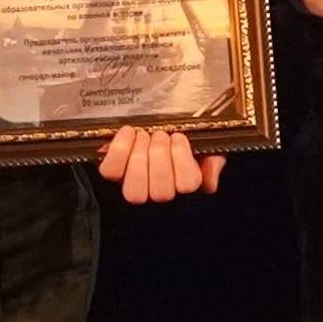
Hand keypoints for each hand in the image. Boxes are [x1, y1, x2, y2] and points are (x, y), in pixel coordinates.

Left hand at [96, 124, 226, 203]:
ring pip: (135, 191)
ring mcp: (135, 188)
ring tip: (145, 135)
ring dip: (140, 157)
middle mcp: (161, 194)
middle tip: (160, 135)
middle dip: (160, 156)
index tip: (178, 136)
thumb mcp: (205, 146)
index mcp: (185, 185)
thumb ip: (213, 162)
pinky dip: (119, 149)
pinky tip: (129, 132)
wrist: (161, 127)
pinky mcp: (113, 175)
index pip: (187, 186)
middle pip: (161, 192)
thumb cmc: (184, 140)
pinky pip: (110, 171)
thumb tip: (209, 183)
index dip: (181, 158)